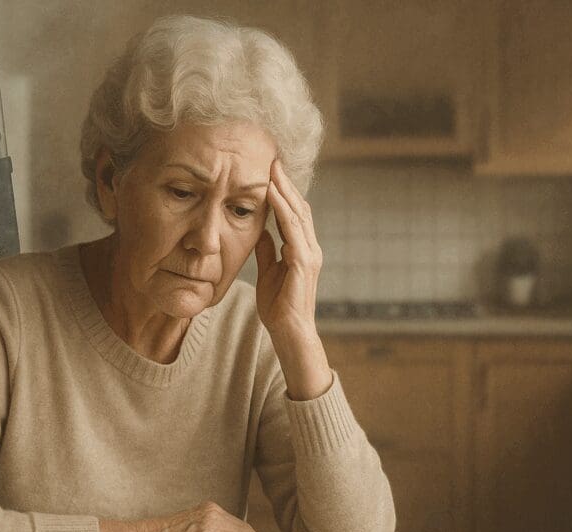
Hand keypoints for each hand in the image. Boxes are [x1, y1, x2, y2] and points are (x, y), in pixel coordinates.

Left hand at [254, 159, 321, 336]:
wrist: (289, 331)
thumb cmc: (279, 306)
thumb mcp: (268, 272)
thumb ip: (267, 251)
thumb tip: (262, 232)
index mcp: (302, 249)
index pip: (294, 214)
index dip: (284, 192)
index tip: (271, 172)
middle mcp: (310, 248)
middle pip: (299, 208)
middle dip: (286, 184)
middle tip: (273, 161)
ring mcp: (309, 255)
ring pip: (298, 215)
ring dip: (285, 192)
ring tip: (272, 172)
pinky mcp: (303, 264)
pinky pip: (293, 231)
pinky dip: (283, 212)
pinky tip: (272, 197)